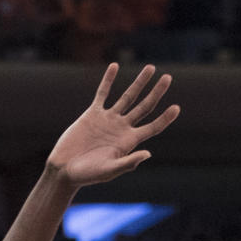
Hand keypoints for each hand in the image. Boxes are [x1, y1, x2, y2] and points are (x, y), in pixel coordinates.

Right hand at [47, 63, 179, 187]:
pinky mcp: (92, 114)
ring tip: (151, 68)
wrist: (64, 169)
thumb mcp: (109, 170)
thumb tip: (148, 153)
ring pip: (128, 97)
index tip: (176, 107)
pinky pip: (102, 93)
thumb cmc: (87, 175)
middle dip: (156, 93)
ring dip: (139, 83)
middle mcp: (121, 128)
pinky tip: (115, 66)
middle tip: (168, 78)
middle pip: (144, 107)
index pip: (152, 127)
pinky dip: (108, 80)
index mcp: (129, 142)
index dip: (165, 118)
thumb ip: (128, 162)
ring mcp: (108, 119)